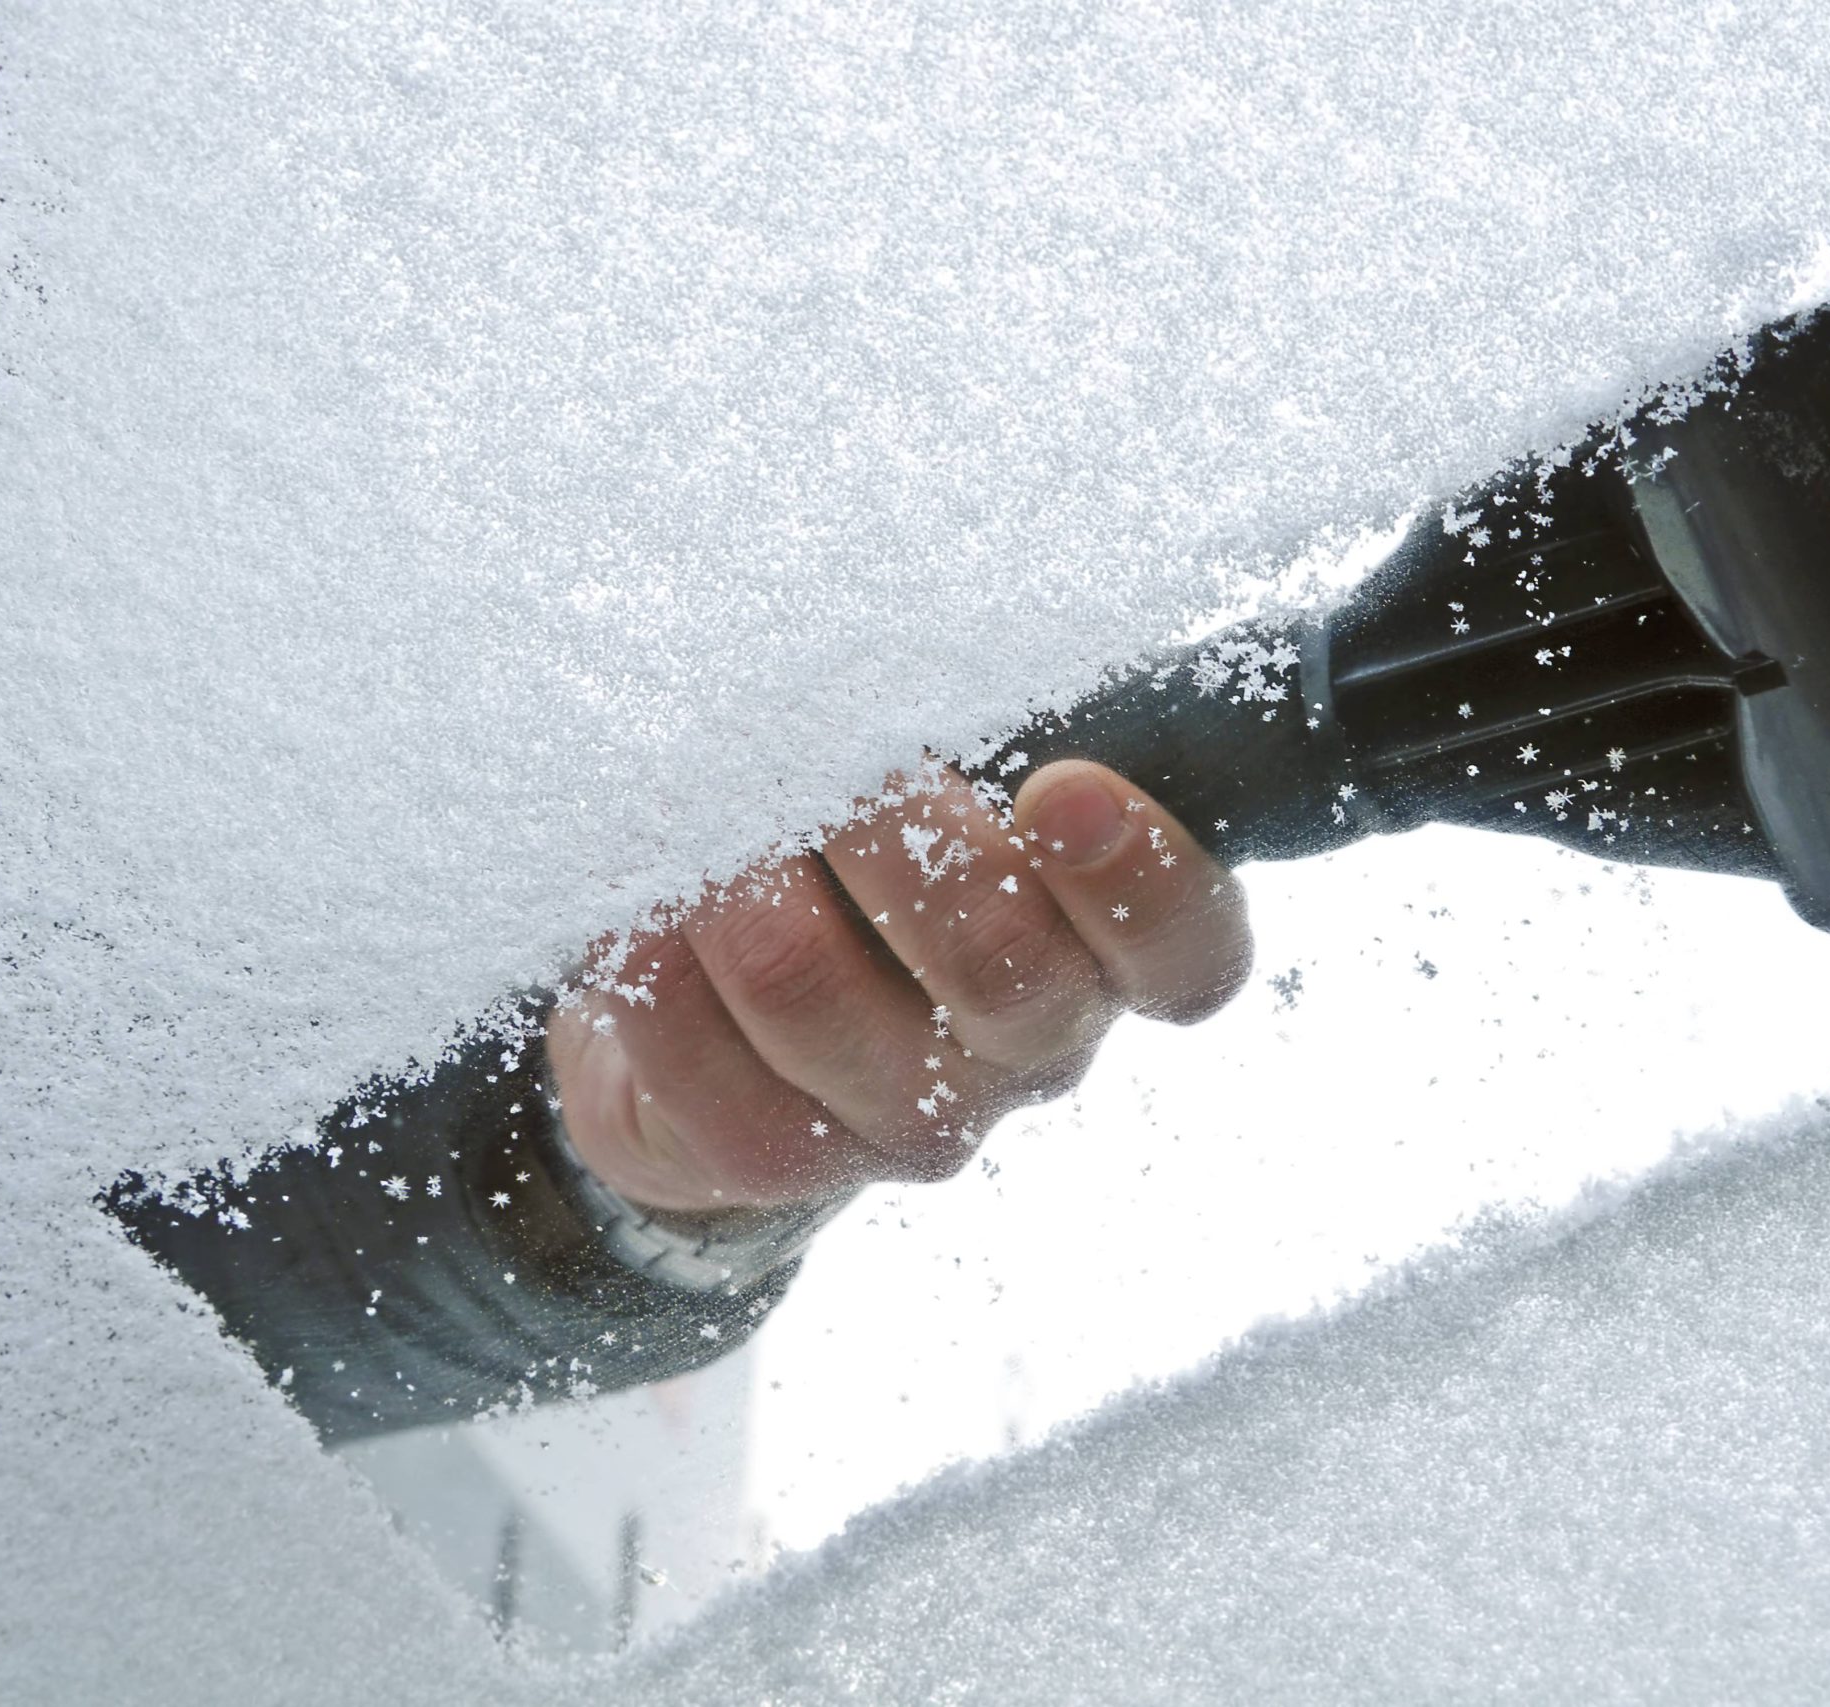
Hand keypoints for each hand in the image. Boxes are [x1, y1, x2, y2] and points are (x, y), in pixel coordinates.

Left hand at [544, 760, 1253, 1210]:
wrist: (734, 995)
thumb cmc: (875, 846)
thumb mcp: (963, 775)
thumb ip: (989, 726)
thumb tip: (932, 643)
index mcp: (1112, 957)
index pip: (1187, 952)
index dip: (1140, 880)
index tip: (1063, 786)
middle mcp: (1032, 1051)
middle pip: (996, 963)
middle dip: (891, 824)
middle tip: (826, 742)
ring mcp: (909, 1120)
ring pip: (814, 994)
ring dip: (738, 872)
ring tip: (704, 802)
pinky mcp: (780, 1157)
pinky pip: (704, 1059)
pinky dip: (655, 959)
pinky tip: (642, 899)